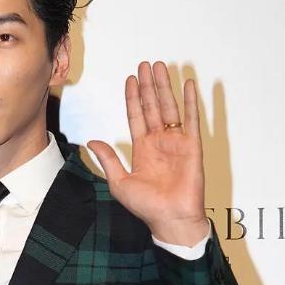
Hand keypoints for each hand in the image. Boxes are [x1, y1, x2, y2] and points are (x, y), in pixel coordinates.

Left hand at [87, 61, 207, 245]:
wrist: (170, 220)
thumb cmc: (146, 206)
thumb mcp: (119, 182)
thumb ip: (108, 159)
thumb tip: (92, 141)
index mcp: (142, 148)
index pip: (136, 115)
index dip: (133, 97)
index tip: (131, 78)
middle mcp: (159, 141)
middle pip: (152, 106)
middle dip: (148, 85)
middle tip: (145, 64)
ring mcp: (176, 142)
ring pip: (169, 107)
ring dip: (165, 87)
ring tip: (161, 66)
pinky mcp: (193, 146)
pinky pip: (192, 119)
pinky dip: (191, 102)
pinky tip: (188, 85)